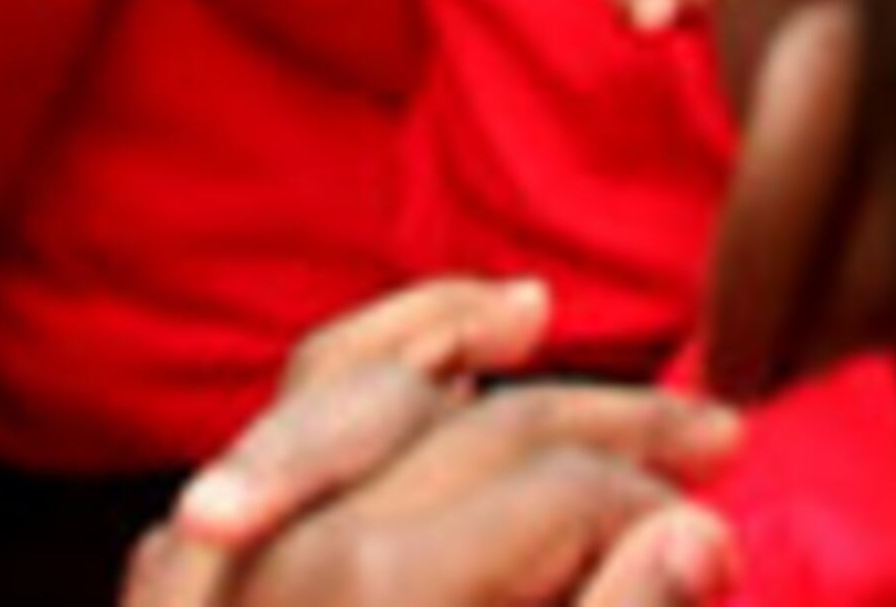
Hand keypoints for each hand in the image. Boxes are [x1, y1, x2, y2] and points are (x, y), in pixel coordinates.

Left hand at [125, 282, 737, 606]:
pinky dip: (329, 384)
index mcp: (375, 599)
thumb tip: (693, 534)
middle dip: (605, 423)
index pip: (555, 489)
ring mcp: (208, 568)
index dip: (657, 508)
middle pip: (474, 427)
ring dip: (443, 344)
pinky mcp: (170, 594)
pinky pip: (251, 435)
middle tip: (718, 432)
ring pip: (337, 390)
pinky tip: (393, 363)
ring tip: (534, 316)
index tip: (726, 537)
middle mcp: (280, 556)